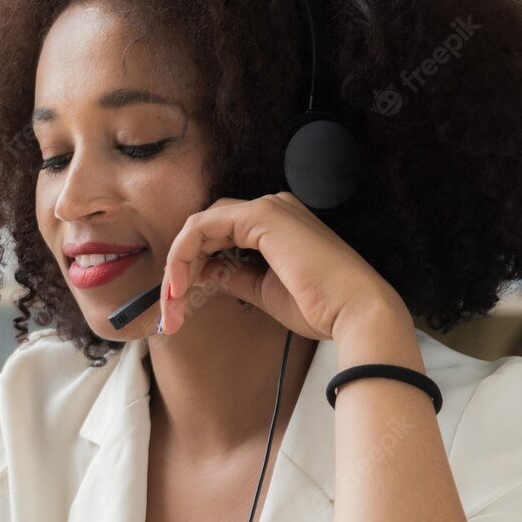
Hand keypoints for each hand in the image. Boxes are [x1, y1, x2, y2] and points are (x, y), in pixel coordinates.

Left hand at [159, 192, 407, 340]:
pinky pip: (203, 226)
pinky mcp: (261, 216)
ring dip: (177, 264)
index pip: (218, 235)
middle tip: (169, 308)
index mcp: (276, 225)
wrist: (353, 313)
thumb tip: (205, 273)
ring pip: (199, 227)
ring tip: (172, 302)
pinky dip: (184, 254)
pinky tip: (181, 283)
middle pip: (204, 229)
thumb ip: (233, 275)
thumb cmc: (319, 307)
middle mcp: (272, 209)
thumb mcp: (262, 290)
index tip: (178, 304)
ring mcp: (267, 208)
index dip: (191, 266)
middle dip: (178, 267)